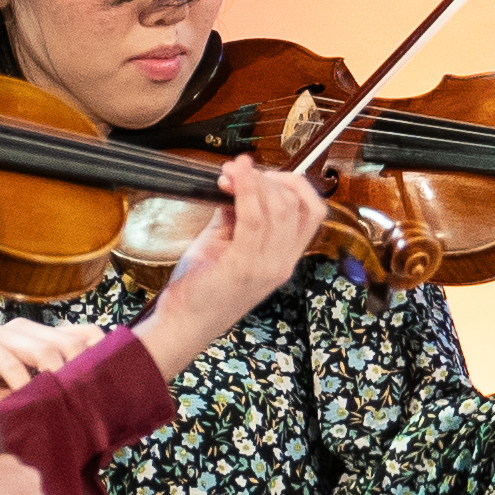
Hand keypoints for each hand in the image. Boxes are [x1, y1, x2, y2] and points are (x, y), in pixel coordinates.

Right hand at [0, 319, 108, 425]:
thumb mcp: (16, 396)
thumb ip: (45, 395)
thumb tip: (89, 415)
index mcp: (37, 338)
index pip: (83, 336)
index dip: (100, 357)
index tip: (112, 387)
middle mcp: (22, 331)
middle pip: (69, 343)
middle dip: (83, 371)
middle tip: (91, 402)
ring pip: (43, 349)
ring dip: (58, 376)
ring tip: (66, 401)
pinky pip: (6, 360)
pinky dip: (20, 380)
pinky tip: (27, 397)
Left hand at [135, 155, 329, 379]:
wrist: (183, 325)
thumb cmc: (201, 287)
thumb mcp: (224, 243)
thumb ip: (236, 214)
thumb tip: (236, 181)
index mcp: (285, 258)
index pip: (311, 211)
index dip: (291, 183)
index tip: (261, 173)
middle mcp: (283, 263)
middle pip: (295, 203)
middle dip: (268, 176)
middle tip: (237, 169)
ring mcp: (267, 266)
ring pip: (278, 207)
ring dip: (254, 180)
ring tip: (230, 171)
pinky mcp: (245, 266)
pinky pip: (254, 218)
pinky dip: (245, 191)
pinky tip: (233, 177)